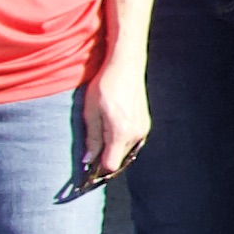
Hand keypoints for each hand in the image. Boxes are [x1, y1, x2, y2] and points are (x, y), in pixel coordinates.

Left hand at [79, 67, 150, 185]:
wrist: (126, 66)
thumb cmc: (105, 86)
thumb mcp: (90, 112)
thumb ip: (92, 138)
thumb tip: (88, 159)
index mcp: (121, 133)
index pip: (110, 165)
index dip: (97, 168)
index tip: (87, 164)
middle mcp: (136, 134)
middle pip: (119, 159)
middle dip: (105, 157)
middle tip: (91, 146)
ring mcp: (143, 128)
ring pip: (125, 150)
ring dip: (113, 147)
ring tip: (102, 130)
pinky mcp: (145, 123)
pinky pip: (132, 140)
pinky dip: (121, 139)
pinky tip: (112, 125)